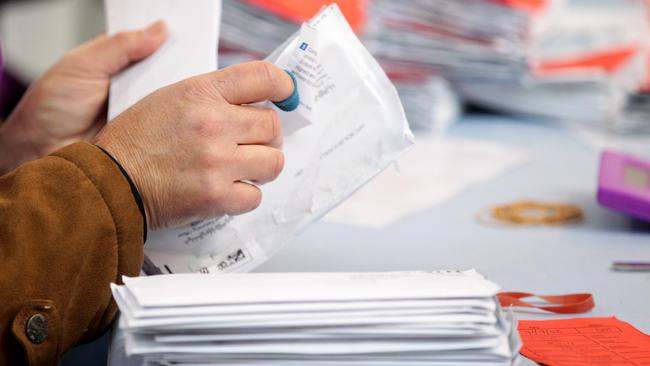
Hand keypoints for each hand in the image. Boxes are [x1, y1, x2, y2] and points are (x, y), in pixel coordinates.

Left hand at [0, 21, 167, 174]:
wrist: (40, 153)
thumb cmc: (51, 109)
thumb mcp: (83, 66)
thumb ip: (120, 46)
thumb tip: (158, 30)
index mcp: (117, 64)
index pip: (151, 49)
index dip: (168, 45)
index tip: (182, 42)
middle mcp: (132, 88)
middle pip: (167, 75)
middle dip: (177, 73)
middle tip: (187, 70)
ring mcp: (142, 115)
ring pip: (172, 102)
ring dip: (177, 100)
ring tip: (183, 95)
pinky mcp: (147, 138)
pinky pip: (168, 128)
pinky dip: (173, 124)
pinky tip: (178, 119)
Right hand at [94, 61, 294, 229]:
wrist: (110, 180)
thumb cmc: (137, 140)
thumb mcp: (171, 97)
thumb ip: (214, 95)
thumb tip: (256, 102)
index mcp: (201, 92)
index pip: (263, 77)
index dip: (283, 86)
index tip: (287, 95)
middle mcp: (214, 124)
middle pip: (273, 125)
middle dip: (265, 136)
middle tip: (249, 143)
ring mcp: (217, 161)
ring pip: (273, 162)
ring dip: (261, 166)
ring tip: (242, 168)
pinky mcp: (216, 196)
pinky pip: (256, 196)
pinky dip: (245, 195)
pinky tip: (228, 189)